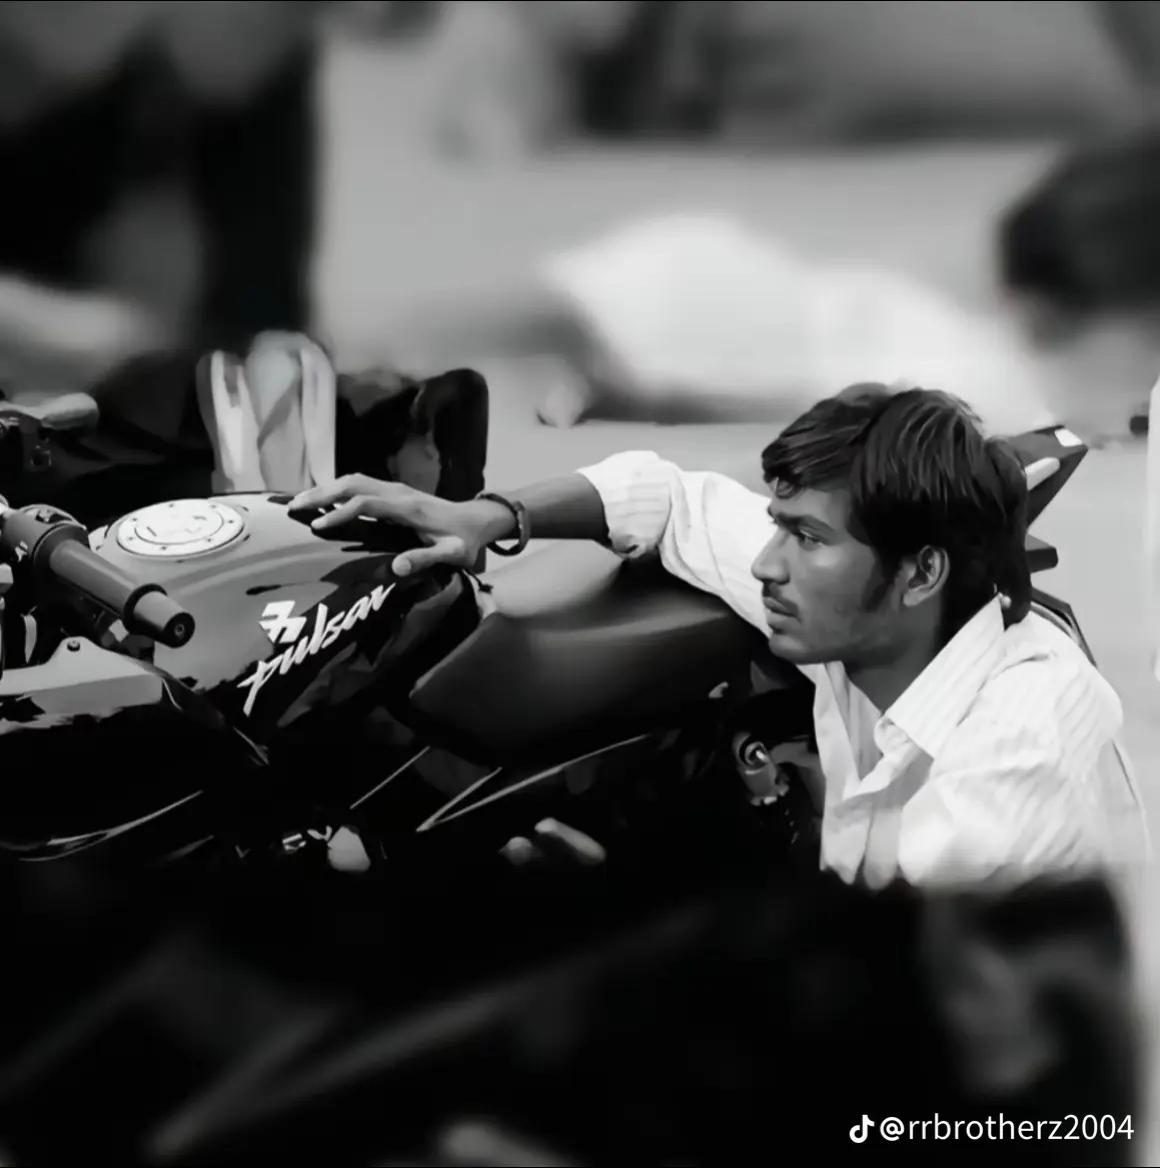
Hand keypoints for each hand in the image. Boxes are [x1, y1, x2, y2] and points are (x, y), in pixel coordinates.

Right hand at [289, 474, 513, 576]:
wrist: (477, 520)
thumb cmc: (464, 541)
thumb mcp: (451, 554)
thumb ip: (425, 558)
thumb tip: (397, 568)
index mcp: (408, 507)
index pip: (366, 503)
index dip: (341, 512)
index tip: (318, 525)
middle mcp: (398, 492)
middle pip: (352, 483)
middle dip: (321, 493)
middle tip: (293, 507)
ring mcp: (394, 489)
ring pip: (353, 480)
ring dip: (326, 488)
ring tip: (299, 502)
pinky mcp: (393, 492)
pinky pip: (359, 484)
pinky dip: (337, 489)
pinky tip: (322, 500)